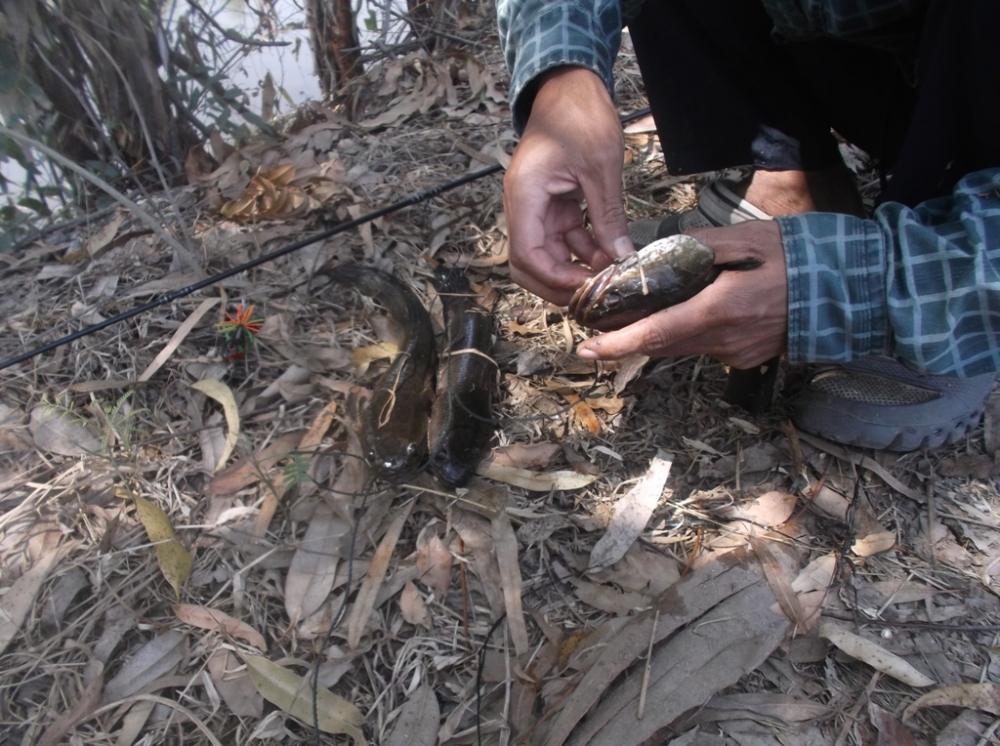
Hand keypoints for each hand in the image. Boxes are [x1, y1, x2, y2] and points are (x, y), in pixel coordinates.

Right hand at [504, 67, 633, 305]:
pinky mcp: (551, 204)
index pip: (526, 254)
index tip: (586, 287)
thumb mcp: (600, 168)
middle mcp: (523, 205)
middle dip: (557, 284)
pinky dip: (582, 250)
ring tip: (610, 274)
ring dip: (574, 268)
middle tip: (593, 295)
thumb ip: (608, 216)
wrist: (569, 86)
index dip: (554, 278)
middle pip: (527, 264)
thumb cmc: (579, 116)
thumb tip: (621, 258)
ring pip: (546, 255)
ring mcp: (536, 206)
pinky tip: (609, 254)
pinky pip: (561, 238)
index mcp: (525, 196)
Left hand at [576, 221, 787, 367]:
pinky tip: (690, 311)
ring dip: (658, 333)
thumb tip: (658, 256)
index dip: (617, 344)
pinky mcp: (744, 358)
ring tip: (636, 314)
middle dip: (628, 336)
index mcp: (720, 310)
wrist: (848, 289)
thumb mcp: (746, 239)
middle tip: (599, 323)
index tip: (587, 349)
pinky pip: (704, 348)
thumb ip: (698, 248)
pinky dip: (688, 332)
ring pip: (682, 347)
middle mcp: (725, 341)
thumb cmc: (798, 256)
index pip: (656, 333)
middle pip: (662, 344)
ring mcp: (736, 354)